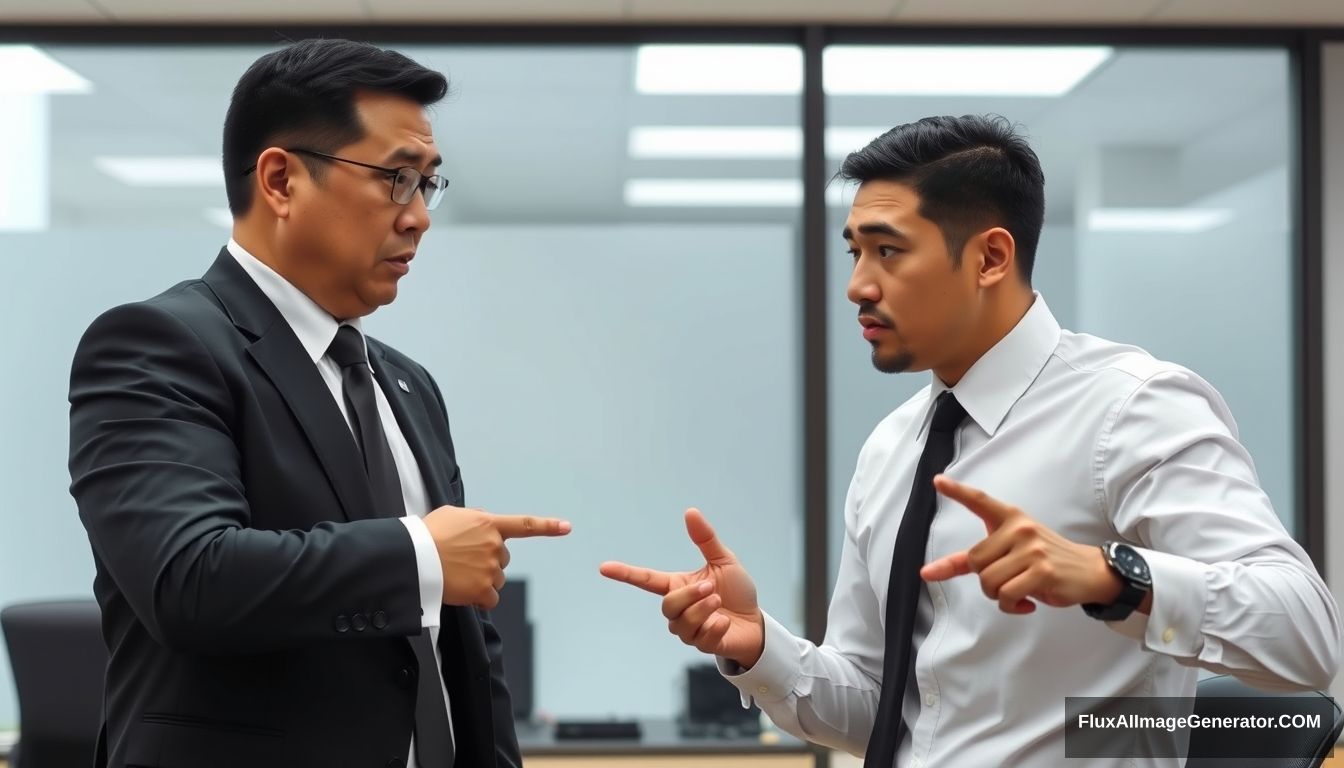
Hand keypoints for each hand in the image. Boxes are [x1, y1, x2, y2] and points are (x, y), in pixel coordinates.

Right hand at [423, 506, 570, 608]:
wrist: (413, 557)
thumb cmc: (427, 535)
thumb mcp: (453, 515)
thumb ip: (475, 518)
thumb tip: (486, 524)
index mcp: (489, 524)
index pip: (524, 525)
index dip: (548, 526)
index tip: (567, 527)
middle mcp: (495, 545)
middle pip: (503, 558)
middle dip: (488, 561)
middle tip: (462, 561)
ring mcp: (491, 568)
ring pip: (496, 579)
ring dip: (482, 580)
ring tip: (457, 574)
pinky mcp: (484, 589)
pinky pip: (491, 599)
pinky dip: (480, 599)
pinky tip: (462, 592)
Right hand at [600, 509, 764, 668]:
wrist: (755, 622)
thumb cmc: (737, 591)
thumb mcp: (724, 561)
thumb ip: (705, 539)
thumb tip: (690, 512)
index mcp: (678, 586)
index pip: (646, 580)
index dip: (625, 574)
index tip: (604, 567)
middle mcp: (679, 609)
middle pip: (668, 605)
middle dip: (690, 596)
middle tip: (712, 588)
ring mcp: (688, 630)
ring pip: (682, 623)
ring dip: (704, 610)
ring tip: (719, 603)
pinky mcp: (702, 645)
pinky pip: (701, 638)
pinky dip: (716, 627)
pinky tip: (725, 622)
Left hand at [920, 475, 1127, 614]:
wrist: (1089, 571)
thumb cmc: (1044, 560)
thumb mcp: (1013, 548)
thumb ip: (977, 555)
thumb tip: (929, 571)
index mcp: (1012, 517)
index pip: (980, 501)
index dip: (957, 491)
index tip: (938, 481)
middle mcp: (1020, 528)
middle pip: (975, 562)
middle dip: (985, 581)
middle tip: (1008, 581)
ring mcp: (1032, 549)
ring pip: (988, 582)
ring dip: (999, 597)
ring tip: (1019, 591)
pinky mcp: (1042, 571)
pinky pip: (1007, 596)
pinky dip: (1011, 607)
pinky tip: (1027, 603)